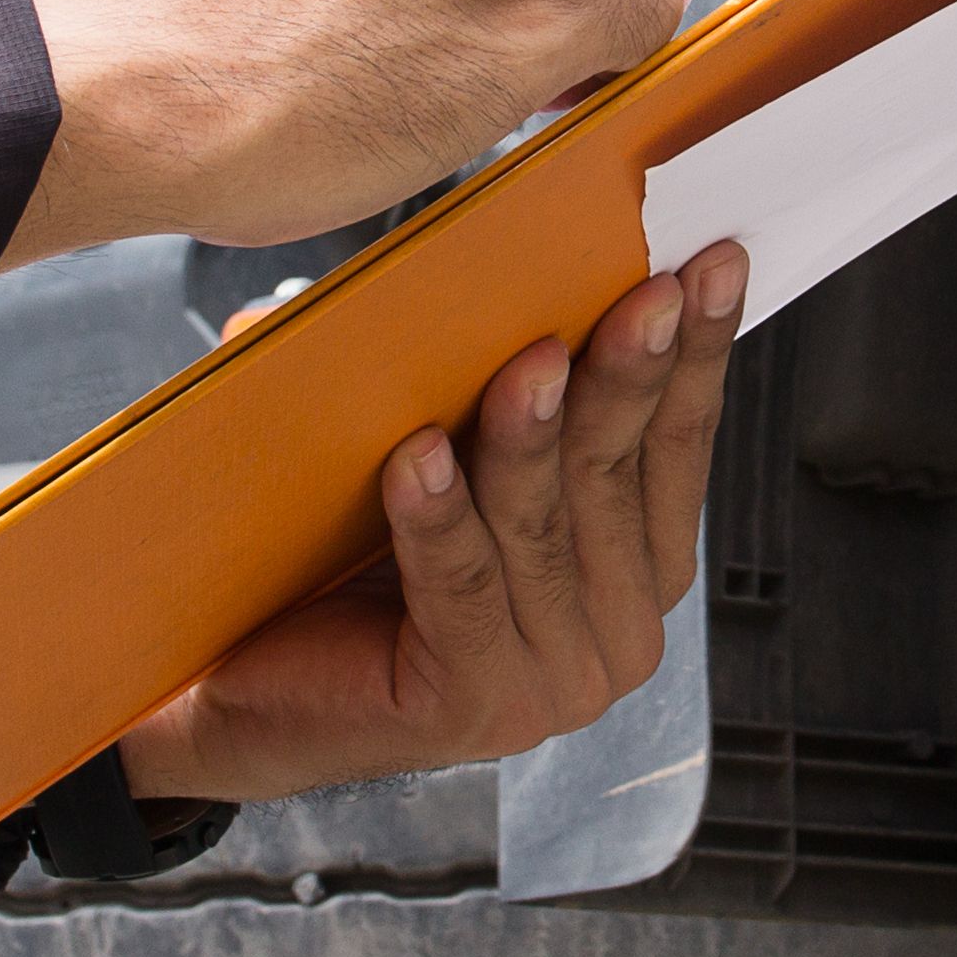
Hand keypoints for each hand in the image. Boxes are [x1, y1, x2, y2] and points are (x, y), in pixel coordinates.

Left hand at [112, 241, 744, 803]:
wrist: (243, 687)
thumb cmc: (348, 561)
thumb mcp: (448, 459)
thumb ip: (493, 386)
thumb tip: (491, 249)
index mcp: (633, 571)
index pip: (680, 449)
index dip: (700, 355)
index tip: (713, 266)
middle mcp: (613, 635)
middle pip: (619, 478)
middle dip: (632, 377)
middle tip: (643, 294)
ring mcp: (548, 684)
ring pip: (544, 530)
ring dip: (535, 439)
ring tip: (530, 362)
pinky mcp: (469, 706)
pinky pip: (460, 589)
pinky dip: (440, 518)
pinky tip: (418, 456)